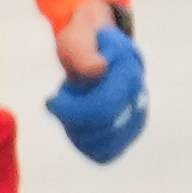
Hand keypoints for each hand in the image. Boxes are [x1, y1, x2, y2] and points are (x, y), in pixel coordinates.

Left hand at [44, 7, 148, 164]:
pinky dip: (84, 143)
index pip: (102, 108)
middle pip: (99, 129)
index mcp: (129, 74)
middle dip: (72, 118)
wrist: (98, 48)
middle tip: (60, 101)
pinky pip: (104, 152)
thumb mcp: (78, 40)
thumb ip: (85, 54)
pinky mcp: (129, 132)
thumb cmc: (83, 43)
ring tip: (71, 109)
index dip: (71, 110)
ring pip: (101, 144)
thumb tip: (98, 71)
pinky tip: (76, 125)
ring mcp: (137, 117)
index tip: (52, 100)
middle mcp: (139, 98)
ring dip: (77, 130)